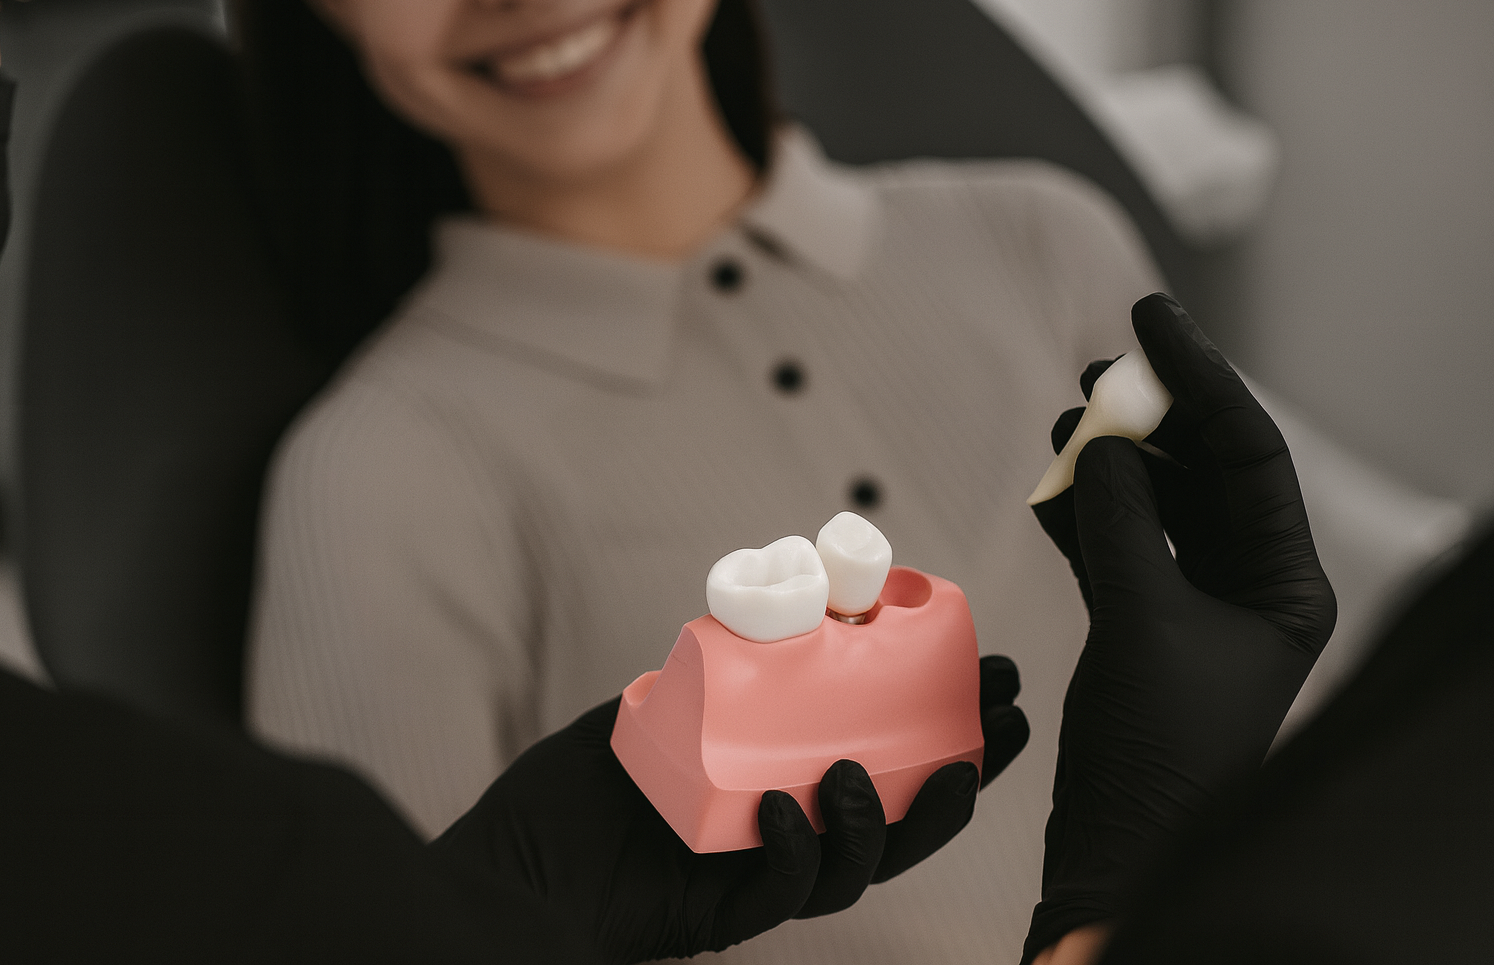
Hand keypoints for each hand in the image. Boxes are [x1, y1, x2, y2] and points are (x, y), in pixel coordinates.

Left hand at [432, 657, 1027, 963]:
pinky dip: (796, 850)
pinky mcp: (723, 912)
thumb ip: (716, 664)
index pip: (888, 757)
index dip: (949, 725)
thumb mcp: (656, 704)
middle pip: (904, 812)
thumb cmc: (578, 791)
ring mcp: (762, 874)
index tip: (994, 674)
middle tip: (1005, 720)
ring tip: (859, 770)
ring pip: (859, 863)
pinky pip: (781, 890)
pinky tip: (785, 807)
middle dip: (965, 771)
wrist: (509, 864)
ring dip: (884, 820)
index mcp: (790, 783)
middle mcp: (791, 832)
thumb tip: (780, 603)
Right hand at [1022, 293, 1335, 961]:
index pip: (1248, 454)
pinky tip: (1050, 484)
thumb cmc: (1158, 750)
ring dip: (1109, 461)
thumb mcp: (1144, 622)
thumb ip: (1122, 523)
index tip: (1150, 318)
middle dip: (1152, 416)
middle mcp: (1251, 584)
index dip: (1202, 378)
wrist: (1120, 843)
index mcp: (1286, 584)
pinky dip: (1082, 510)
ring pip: (1156, 501)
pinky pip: (1118, 542)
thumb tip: (1100, 446)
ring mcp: (1196, 602)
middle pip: (1204, 468)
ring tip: (1062, 419)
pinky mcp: (1145, 621)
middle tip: (1100, 367)